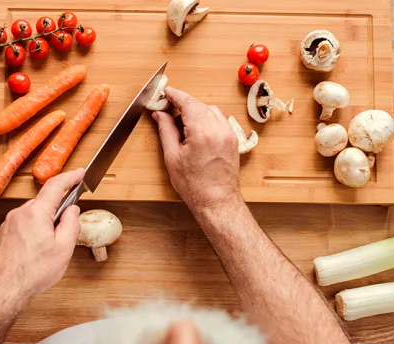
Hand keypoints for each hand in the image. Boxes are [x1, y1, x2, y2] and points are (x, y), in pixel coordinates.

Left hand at [0, 168, 83, 301]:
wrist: (4, 289)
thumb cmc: (32, 273)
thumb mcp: (63, 249)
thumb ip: (71, 225)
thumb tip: (72, 211)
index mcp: (36, 213)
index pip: (55, 186)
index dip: (70, 177)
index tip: (80, 173)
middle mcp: (20, 213)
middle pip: (44, 201)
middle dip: (59, 208)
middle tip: (69, 225)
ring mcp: (9, 223)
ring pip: (34, 213)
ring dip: (46, 221)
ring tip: (52, 245)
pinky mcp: (5, 233)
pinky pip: (24, 223)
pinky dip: (35, 229)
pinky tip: (38, 248)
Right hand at [152, 86, 241, 212]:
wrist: (217, 202)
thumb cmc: (195, 185)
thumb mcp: (172, 157)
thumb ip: (166, 130)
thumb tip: (160, 114)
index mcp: (203, 132)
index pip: (188, 103)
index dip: (175, 95)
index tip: (165, 92)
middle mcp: (219, 129)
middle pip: (199, 105)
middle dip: (183, 104)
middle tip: (167, 109)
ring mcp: (229, 134)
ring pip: (210, 110)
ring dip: (195, 112)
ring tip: (181, 125)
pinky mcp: (233, 139)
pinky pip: (218, 120)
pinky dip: (206, 119)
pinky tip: (195, 132)